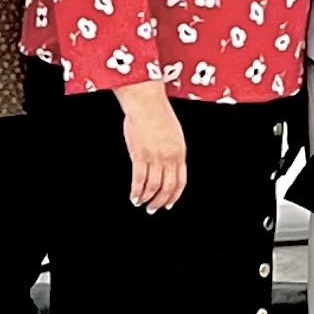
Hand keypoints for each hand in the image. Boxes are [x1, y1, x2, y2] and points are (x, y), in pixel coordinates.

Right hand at [117, 83, 187, 210]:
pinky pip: (139, 180)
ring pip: (153, 187)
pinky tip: (133, 196)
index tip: (169, 204)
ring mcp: (155, 158)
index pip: (180, 182)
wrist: (147, 104)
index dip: (174, 196)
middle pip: (167, 187)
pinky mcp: (140, 155)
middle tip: (153, 209)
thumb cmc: (158, 114)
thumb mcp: (174, 134)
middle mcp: (169, 158)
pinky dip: (136, 191)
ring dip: (147, 199)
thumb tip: (168, 165)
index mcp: (180, 153)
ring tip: (140, 204)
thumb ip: (173, 151)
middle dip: (160, 202)